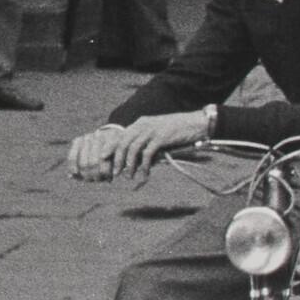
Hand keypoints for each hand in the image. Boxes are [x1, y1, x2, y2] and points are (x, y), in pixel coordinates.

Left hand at [66, 110, 206, 184]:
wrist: (197, 123)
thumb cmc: (178, 130)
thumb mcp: (157, 133)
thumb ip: (146, 142)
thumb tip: (135, 160)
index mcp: (140, 123)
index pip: (119, 135)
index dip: (109, 148)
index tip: (103, 160)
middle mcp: (143, 124)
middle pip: (122, 143)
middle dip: (116, 159)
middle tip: (114, 173)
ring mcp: (152, 130)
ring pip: (133, 148)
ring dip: (129, 165)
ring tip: (128, 176)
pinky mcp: (161, 137)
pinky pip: (148, 153)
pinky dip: (144, 165)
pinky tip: (144, 174)